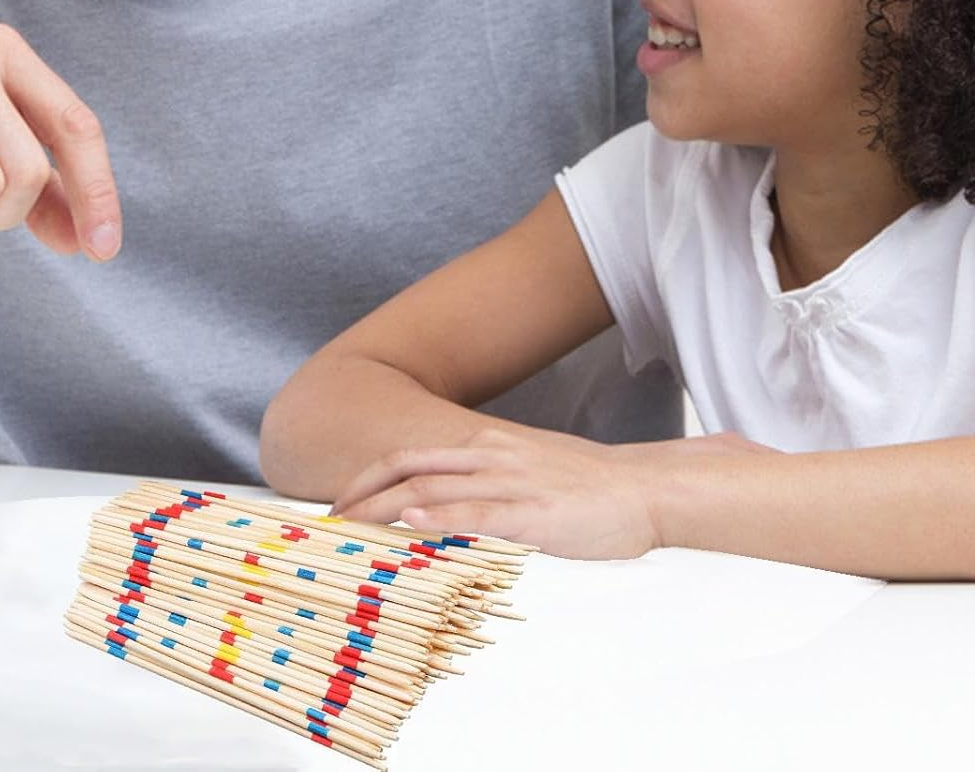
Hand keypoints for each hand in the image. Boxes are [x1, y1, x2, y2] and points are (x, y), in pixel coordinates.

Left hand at [330, 426, 775, 558]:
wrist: (646, 489)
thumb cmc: (590, 489)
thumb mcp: (531, 474)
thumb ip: (489, 485)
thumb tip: (448, 505)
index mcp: (489, 448)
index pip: (412, 455)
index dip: (369, 476)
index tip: (339, 502)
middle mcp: (492, 457)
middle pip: (409, 467)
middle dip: (362, 493)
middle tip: (328, 522)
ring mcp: (511, 482)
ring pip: (432, 487)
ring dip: (383, 507)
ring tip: (348, 526)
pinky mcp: (534, 512)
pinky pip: (477, 511)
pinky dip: (438, 515)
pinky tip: (410, 523)